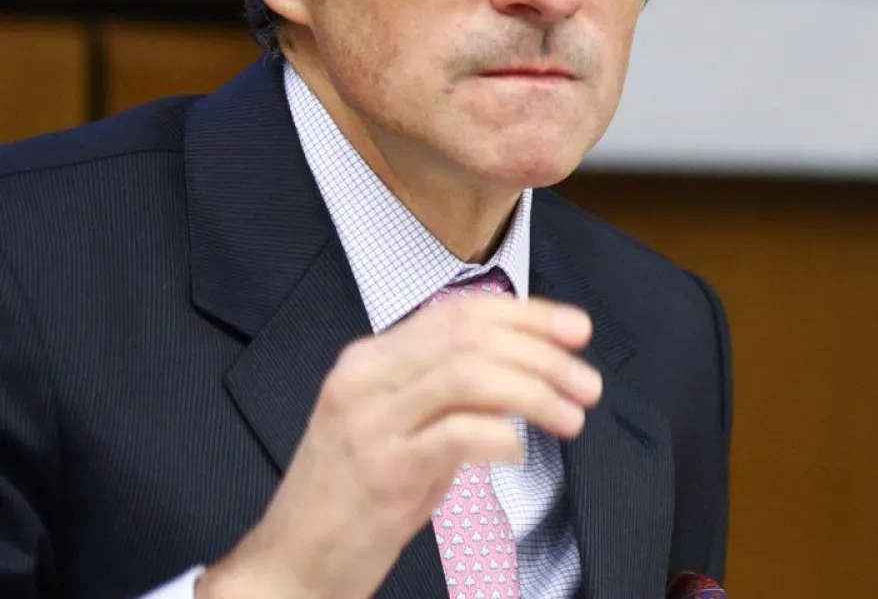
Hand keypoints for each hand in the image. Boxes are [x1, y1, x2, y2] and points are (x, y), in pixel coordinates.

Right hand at [195, 295, 600, 598]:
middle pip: (472, 336)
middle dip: (543, 352)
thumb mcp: (399, 426)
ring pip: (470, 375)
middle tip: (586, 382)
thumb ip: (450, 392)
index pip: (461, 311)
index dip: (528, 314)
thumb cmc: (354, 498)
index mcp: (371, 358)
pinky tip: (518, 451)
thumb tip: (528, 365)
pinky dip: (501, 436)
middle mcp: (366, 378)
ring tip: (571, 417)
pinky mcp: (382, 471)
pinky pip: (458, 434)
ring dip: (535, 391)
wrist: (291, 566)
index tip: (576, 329)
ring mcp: (371, 423)